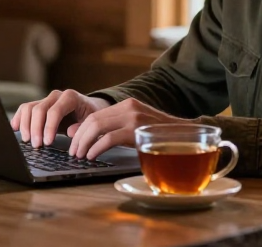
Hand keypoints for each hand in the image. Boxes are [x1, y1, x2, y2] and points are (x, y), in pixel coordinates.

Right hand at [10, 90, 111, 147]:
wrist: (87, 108)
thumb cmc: (89, 116)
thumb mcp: (91, 122)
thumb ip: (82, 127)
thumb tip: (70, 131)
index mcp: (70, 98)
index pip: (55, 111)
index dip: (49, 127)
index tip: (47, 142)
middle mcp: (56, 96)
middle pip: (39, 109)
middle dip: (36, 129)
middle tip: (36, 145)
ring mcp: (46, 99)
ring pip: (29, 108)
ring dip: (25, 125)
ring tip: (27, 140)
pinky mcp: (38, 104)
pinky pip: (24, 108)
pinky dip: (18, 118)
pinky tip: (15, 128)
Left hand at [68, 98, 189, 159]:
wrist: (188, 136)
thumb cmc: (160, 136)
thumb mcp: (134, 128)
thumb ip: (109, 128)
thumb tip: (75, 132)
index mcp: (127, 104)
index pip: (95, 114)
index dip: (80, 130)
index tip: (73, 143)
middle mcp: (129, 107)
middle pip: (93, 120)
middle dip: (78, 138)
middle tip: (73, 152)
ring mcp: (134, 118)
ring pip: (97, 127)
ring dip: (84, 143)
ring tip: (80, 155)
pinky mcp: (137, 131)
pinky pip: (109, 139)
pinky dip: (96, 148)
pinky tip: (92, 156)